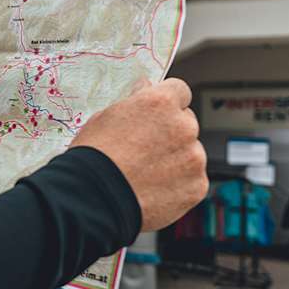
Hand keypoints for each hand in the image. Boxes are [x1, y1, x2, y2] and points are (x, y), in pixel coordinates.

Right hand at [71, 78, 207, 231]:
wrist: (92, 200)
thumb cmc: (92, 157)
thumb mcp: (103, 118)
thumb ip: (133, 103)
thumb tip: (145, 88)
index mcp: (160, 103)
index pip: (178, 91)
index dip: (165, 102)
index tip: (156, 114)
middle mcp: (184, 127)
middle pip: (186, 123)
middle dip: (170, 133)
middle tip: (143, 149)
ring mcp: (194, 158)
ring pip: (190, 153)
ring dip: (174, 159)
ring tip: (144, 174)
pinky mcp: (196, 186)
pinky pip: (191, 179)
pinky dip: (177, 184)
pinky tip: (152, 189)